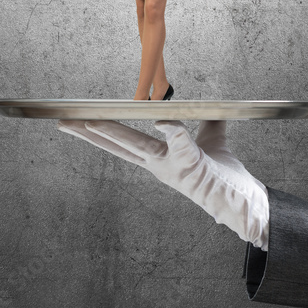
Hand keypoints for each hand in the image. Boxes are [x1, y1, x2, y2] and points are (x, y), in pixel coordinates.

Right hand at [57, 119, 268, 249]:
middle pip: (117, 145)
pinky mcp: (191, 165)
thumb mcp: (212, 142)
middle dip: (88, 133)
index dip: (100, 130)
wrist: (243, 203)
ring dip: (113, 133)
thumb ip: (206, 123)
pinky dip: (171, 131)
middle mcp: (158, 164)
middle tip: (64, 122)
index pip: (122, 142)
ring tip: (90, 122)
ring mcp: (171, 166)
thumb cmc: (223, 176)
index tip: (80, 119)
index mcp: (157, 159)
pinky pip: (180, 143)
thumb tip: (210, 104)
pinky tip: (160, 121)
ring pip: (137, 146)